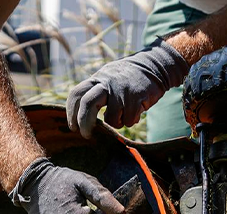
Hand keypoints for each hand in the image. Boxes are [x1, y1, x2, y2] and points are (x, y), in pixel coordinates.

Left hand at [65, 39, 189, 138]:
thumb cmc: (128, 78)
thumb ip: (96, 92)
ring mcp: (121, 90)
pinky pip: (128, 120)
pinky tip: (136, 112)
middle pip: (88, 104)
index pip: (77, 94)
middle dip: (85, 123)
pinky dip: (131, 121)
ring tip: (123, 116)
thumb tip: (82, 116)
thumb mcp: (108, 79)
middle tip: (86, 135)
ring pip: (110, 118)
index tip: (73, 127)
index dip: (71, 112)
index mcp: (97, 79)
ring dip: (116, 123)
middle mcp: (107, 83)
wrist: (155, 65)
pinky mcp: (136, 97)